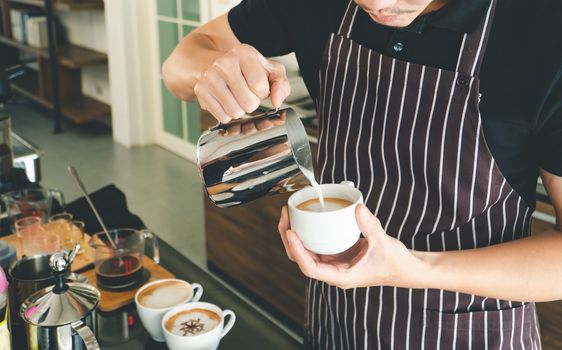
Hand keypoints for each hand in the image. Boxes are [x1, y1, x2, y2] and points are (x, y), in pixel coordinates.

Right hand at [194, 44, 290, 122]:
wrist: (214, 64)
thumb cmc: (245, 69)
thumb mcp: (269, 70)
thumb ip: (280, 84)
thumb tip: (277, 100)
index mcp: (244, 53)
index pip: (261, 87)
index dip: (262, 92)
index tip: (256, 86)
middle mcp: (224, 62)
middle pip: (249, 103)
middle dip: (252, 103)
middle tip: (245, 93)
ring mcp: (210, 77)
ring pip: (236, 112)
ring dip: (240, 110)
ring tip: (236, 97)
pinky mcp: (200, 90)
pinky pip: (222, 117)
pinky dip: (227, 114)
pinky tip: (225, 101)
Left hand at [277, 205, 428, 288]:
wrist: (407, 269)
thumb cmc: (396, 264)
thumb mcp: (383, 244)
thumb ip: (370, 226)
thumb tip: (357, 208)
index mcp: (341, 276)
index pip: (310, 268)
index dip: (297, 251)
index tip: (290, 233)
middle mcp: (334, 271)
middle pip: (302, 258)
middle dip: (289, 238)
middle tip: (285, 216)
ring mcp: (335, 263)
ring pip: (307, 251)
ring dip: (295, 235)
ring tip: (289, 214)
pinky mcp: (339, 254)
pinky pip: (318, 244)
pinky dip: (309, 233)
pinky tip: (305, 219)